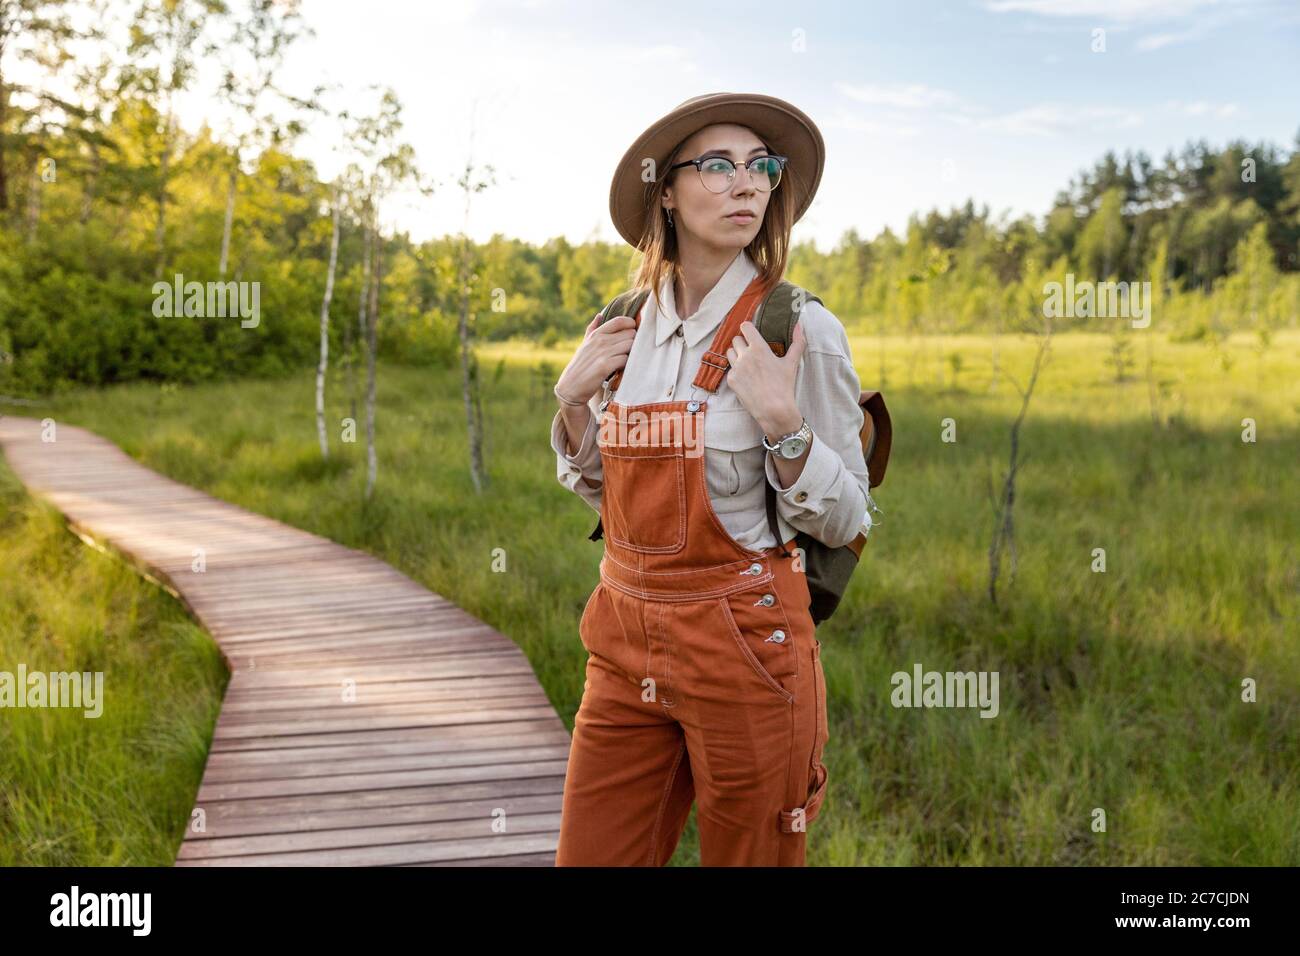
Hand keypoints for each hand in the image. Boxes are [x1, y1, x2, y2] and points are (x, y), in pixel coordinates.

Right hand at [554, 312, 636, 404]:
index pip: (619, 321)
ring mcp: (602, 353)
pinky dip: (627, 364)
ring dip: (631, 354)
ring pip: (630, 346)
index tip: (632, 334)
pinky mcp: (605, 366)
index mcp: (596, 334)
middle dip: (633, 343)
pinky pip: (625, 359)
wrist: (570, 387)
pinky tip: (621, 369)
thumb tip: (599, 315)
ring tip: (625, 361)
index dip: (631, 325)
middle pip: (629, 334)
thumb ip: (592, 329)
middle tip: (629, 352)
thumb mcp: (584, 345)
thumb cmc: (580, 366)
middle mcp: (599, 341)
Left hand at [724, 318, 806, 435]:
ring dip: (736, 354)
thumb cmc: (784, 386)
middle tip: (752, 350)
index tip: (751, 332)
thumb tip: (799, 325)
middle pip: (735, 339)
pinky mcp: (731, 380)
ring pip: (730, 352)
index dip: (747, 328)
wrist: (773, 409)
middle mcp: (744, 355)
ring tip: (748, 363)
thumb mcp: (792, 362)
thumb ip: (797, 342)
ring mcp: (736, 368)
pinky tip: (747, 378)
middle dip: (742, 342)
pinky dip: (737, 371)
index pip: (745, 327)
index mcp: (759, 348)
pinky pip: (730, 369)